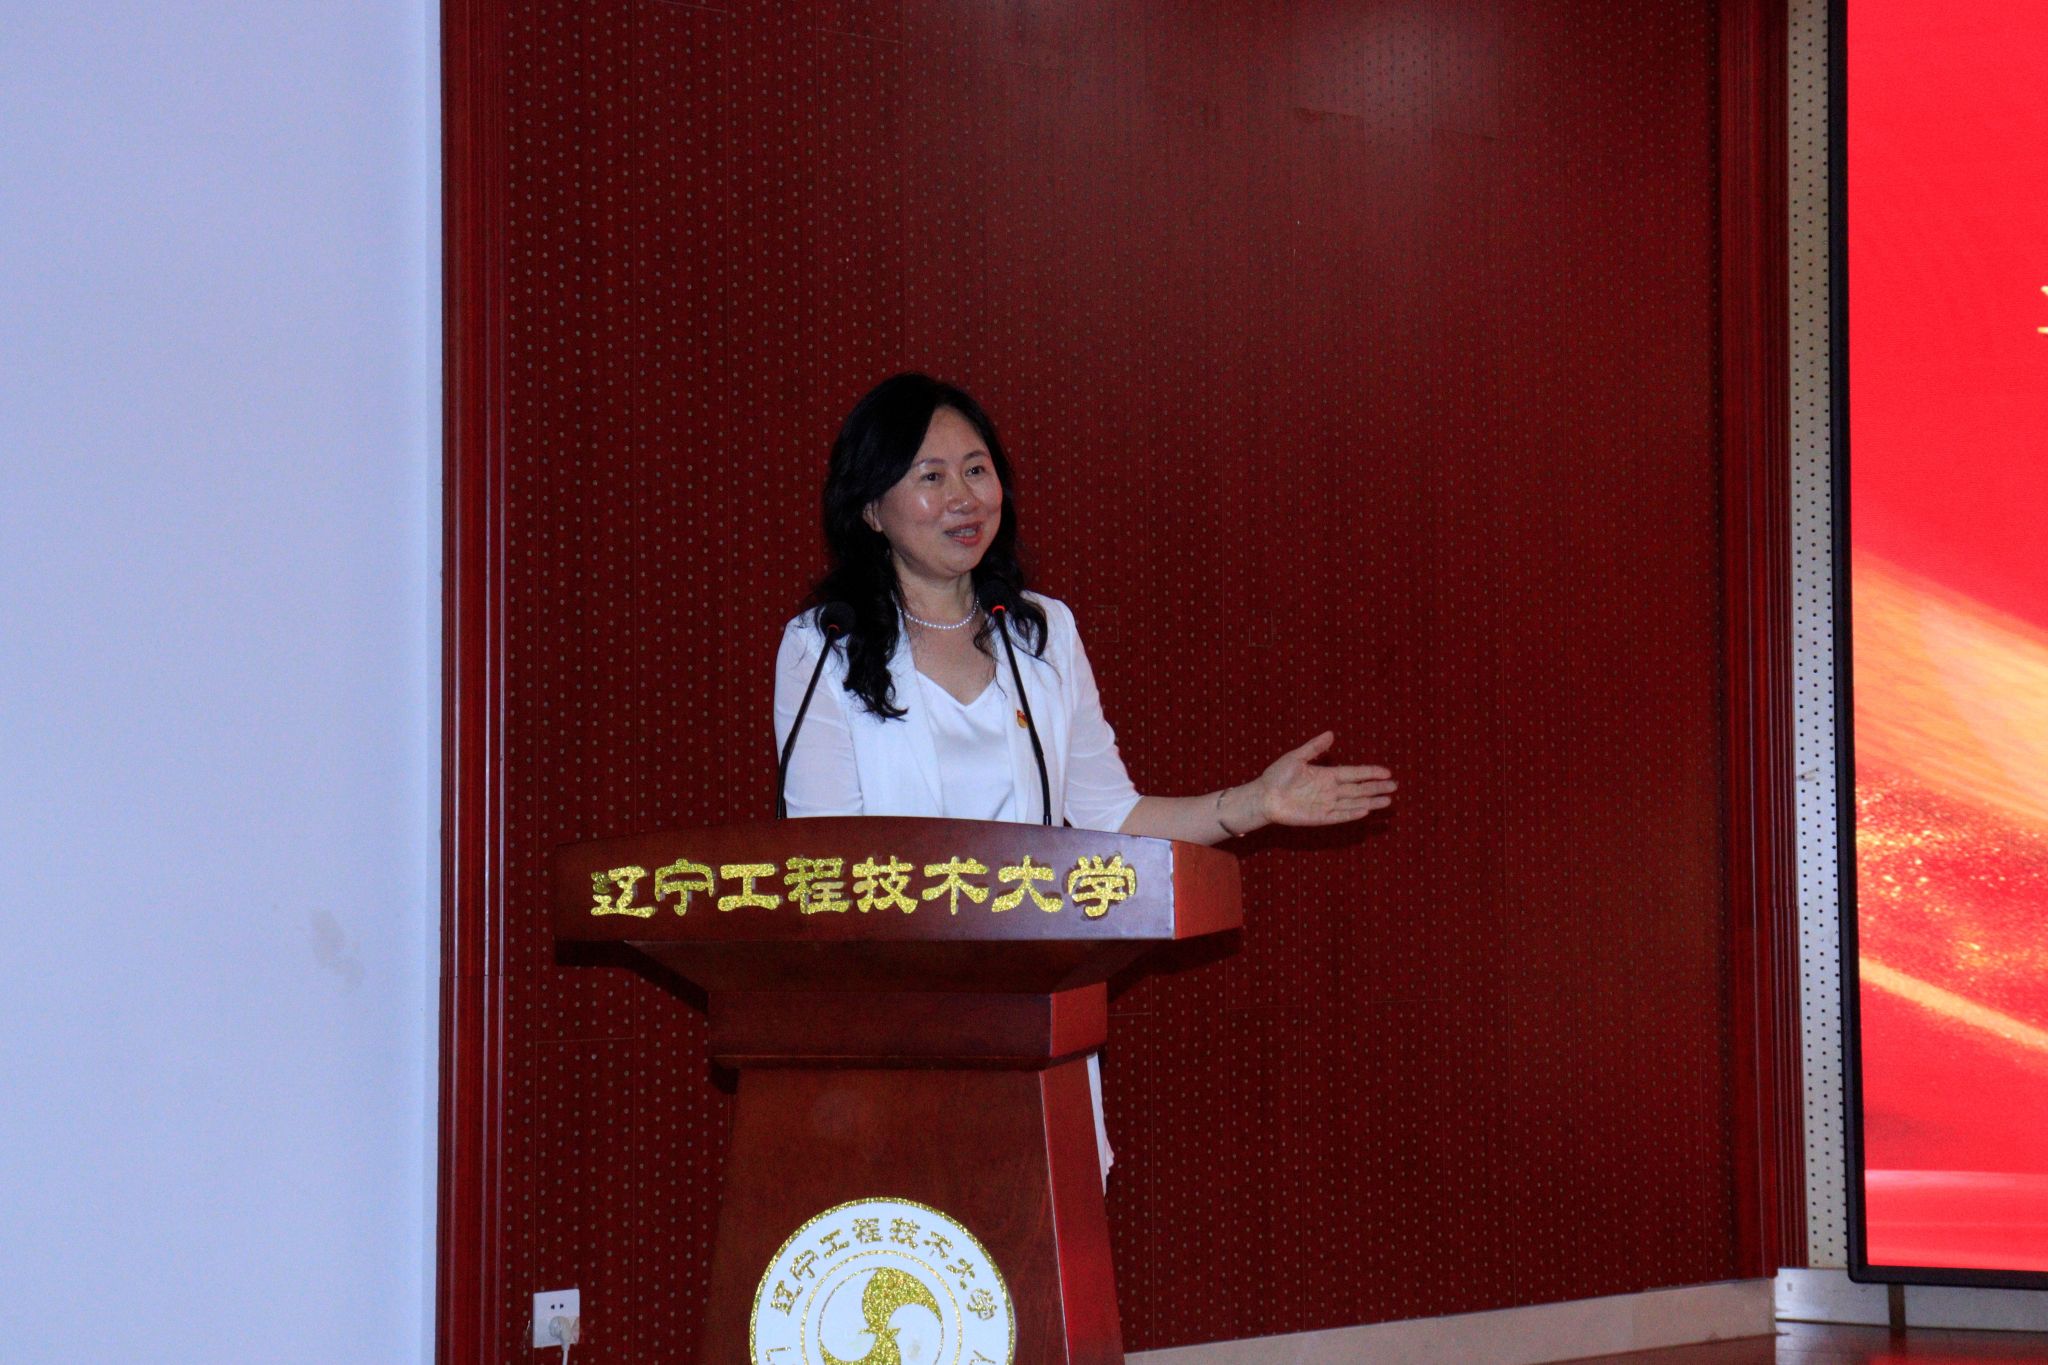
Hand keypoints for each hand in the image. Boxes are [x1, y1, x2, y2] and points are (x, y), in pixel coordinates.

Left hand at [1245, 732, 1395, 828]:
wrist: (1263, 796)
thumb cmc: (1277, 776)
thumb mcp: (1296, 757)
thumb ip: (1314, 748)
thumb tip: (1331, 734)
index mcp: (1327, 775)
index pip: (1354, 773)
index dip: (1370, 773)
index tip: (1387, 772)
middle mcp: (1330, 790)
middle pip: (1359, 789)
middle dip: (1377, 788)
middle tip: (1395, 787)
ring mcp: (1326, 804)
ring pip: (1354, 803)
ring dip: (1370, 802)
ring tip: (1388, 801)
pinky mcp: (1319, 817)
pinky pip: (1339, 815)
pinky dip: (1352, 813)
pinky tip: (1366, 811)